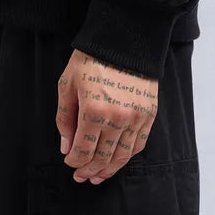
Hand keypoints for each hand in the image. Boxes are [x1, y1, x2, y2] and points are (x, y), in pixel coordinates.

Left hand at [56, 48, 157, 183]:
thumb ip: (65, 118)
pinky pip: (138, 144)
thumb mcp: (68, 83)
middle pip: (102, 157)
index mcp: (94, 110)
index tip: (70, 164)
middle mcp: (117, 118)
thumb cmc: (91, 58)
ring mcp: (136, 117)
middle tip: (82, 177)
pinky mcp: (149, 114)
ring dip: (109, 169)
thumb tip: (66, 147)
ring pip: (122, 156)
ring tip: (99, 175)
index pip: (84, 150)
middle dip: (90, 170)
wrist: (123, 38)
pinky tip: (117, 159)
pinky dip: (127, 156)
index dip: (75, 162)